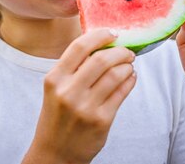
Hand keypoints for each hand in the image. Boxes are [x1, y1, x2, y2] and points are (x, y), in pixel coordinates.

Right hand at [24, 29, 136, 163]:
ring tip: (129, 65)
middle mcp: (68, 91)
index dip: (99, 35)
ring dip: (127, 66)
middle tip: (127, 51)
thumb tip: (101, 43)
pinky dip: (130, 81)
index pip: (78, 47)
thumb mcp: (56, 89)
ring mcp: (85, 107)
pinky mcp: (101, 120)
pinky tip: (130, 78)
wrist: (54, 153)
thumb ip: (73, 68)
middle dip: (120, 51)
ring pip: (115, 75)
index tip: (112, 33)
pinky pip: (121, 93)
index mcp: (54, 79)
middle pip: (101, 59)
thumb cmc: (57, 115)